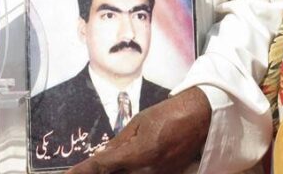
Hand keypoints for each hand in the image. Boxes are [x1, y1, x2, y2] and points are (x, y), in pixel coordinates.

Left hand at [67, 87, 210, 173]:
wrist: (200, 117)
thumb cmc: (169, 114)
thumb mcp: (138, 122)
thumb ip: (118, 143)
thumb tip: (101, 158)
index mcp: (138, 154)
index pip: (101, 167)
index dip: (82, 172)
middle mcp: (147, 171)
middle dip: (101, 171)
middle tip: (87, 168)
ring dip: (117, 171)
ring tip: (118, 158)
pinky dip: (132, 171)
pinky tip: (129, 163)